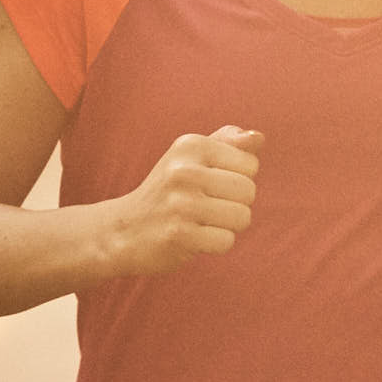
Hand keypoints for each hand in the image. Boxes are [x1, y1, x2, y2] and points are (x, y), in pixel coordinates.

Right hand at [105, 126, 262, 276]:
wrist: (123, 230)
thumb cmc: (168, 192)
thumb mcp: (190, 158)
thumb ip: (227, 143)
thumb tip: (258, 137)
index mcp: (190, 145)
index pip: (250, 164)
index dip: (237, 179)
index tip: (209, 184)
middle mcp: (184, 170)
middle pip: (249, 191)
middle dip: (236, 204)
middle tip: (206, 207)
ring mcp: (180, 203)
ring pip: (242, 217)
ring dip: (227, 226)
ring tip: (201, 222)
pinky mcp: (179, 235)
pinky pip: (226, 241)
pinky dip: (215, 244)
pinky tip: (194, 238)